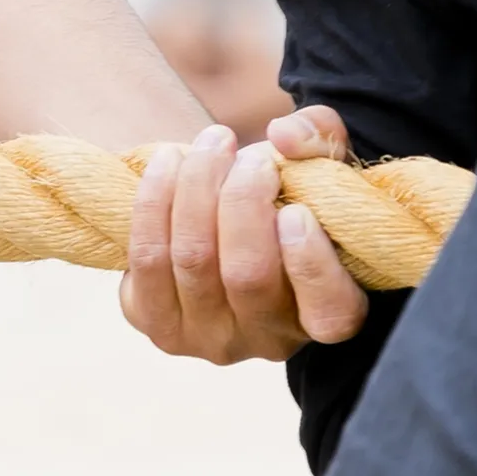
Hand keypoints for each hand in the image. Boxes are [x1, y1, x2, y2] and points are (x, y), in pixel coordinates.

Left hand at [120, 105, 368, 363]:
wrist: (223, 229)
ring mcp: (204, 338)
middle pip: (247, 274)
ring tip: (214, 142)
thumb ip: (320, 142)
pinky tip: (171, 160)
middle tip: (250, 156)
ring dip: (198, 188)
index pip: (329, 313)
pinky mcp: (151, 320)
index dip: (310, 264)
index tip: (296, 211)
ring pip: (193, 259)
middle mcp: (265, 341)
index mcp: (326, 316)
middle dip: (243, 201)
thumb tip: (283, 135)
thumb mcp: (321, 169)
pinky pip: (147, 255)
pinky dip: (155, 199)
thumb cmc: (288, 199)